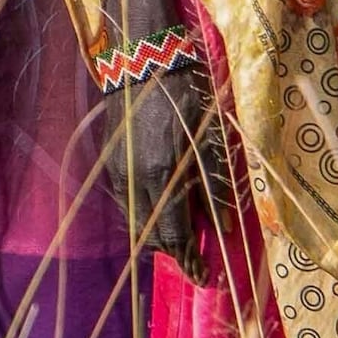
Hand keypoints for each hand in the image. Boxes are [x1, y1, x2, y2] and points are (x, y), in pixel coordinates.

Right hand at [113, 65, 220, 257]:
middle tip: (193, 262)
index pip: (174, 234)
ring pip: (135, 220)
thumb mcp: (208, 137)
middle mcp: (134, 181)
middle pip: (151, 233)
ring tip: (177, 242)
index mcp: (162, 177)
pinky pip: (127, 202)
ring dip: (156, 234)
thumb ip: (214, 184)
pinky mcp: (113, 160)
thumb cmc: (181, 94)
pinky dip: (143, 215)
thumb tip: (224, 227)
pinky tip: (156, 213)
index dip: (189, 260)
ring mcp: (119, 170)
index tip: (202, 278)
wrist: (141, 59)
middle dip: (173, 252)